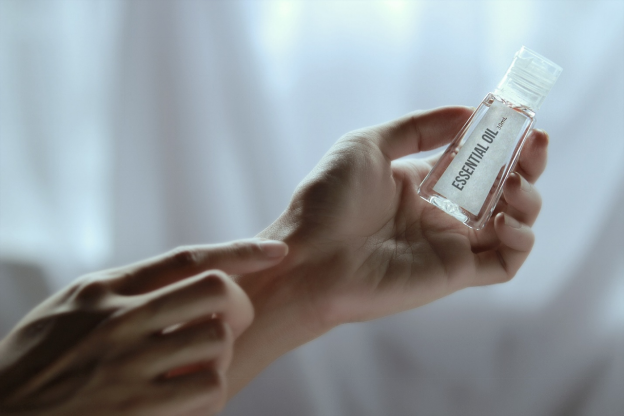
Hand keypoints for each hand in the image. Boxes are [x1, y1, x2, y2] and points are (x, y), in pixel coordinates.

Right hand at [0, 239, 287, 415]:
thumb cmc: (35, 363)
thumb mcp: (70, 309)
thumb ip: (122, 289)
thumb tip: (182, 276)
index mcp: (105, 289)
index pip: (187, 258)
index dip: (240, 251)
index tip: (276, 251)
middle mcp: (120, 319)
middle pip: (216, 290)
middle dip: (238, 304)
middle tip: (230, 322)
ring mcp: (129, 365)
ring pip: (218, 340)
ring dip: (221, 354)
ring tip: (201, 366)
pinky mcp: (137, 409)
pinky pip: (208, 389)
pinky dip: (210, 392)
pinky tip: (189, 397)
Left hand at [229, 106, 546, 392]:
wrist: (308, 258)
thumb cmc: (327, 200)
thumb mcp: (367, 145)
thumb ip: (417, 129)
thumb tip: (466, 112)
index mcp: (419, 184)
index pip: (474, 161)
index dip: (500, 142)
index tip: (518, 119)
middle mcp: (439, 213)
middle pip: (501, 189)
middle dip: (526, 165)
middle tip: (535, 144)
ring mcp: (448, 244)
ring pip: (512, 223)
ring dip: (528, 199)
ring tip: (515, 183)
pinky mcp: (454, 273)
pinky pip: (505, 262)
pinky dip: (520, 241)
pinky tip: (504, 219)